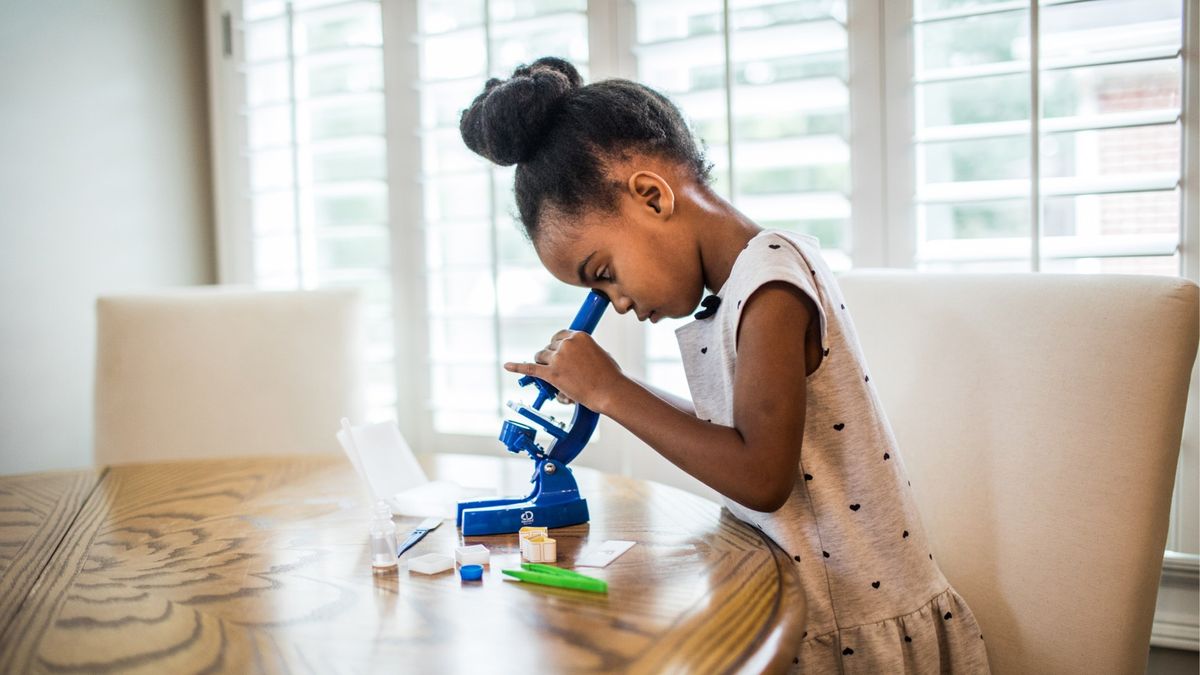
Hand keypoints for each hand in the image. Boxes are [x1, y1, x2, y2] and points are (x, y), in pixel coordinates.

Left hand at [503, 330, 623, 412]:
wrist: (610, 391)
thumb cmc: (609, 375)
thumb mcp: (599, 353)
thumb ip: (584, 350)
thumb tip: (578, 355)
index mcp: (578, 335)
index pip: (560, 336)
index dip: (558, 346)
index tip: (558, 352)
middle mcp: (566, 344)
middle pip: (549, 347)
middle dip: (552, 357)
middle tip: (560, 368)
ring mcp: (558, 359)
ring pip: (540, 357)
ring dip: (544, 365)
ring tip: (553, 375)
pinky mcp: (551, 374)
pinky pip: (530, 368)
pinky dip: (517, 367)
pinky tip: (508, 366)